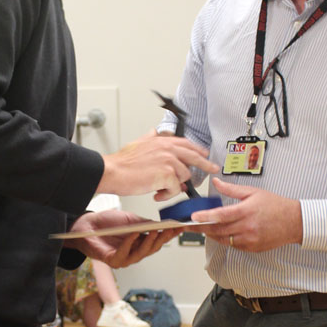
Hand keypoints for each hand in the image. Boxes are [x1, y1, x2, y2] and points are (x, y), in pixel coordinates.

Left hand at [64, 209, 183, 267]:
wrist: (86, 225)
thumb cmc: (106, 223)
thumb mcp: (130, 220)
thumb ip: (144, 224)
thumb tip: (161, 224)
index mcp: (139, 243)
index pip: (157, 240)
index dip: (169, 235)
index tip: (179, 227)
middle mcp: (133, 253)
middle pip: (152, 249)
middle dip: (162, 239)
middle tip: (170, 230)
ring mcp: (123, 258)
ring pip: (140, 254)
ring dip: (148, 242)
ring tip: (155, 231)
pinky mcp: (112, 260)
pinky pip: (124, 253)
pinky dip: (130, 243)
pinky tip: (135, 234)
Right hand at [98, 130, 218, 200]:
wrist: (113, 171)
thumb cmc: (122, 162)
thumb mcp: (138, 143)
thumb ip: (149, 137)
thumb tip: (154, 132)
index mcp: (162, 141)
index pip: (186, 143)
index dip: (197, 149)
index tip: (204, 153)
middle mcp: (167, 148)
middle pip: (194, 156)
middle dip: (206, 164)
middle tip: (213, 168)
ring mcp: (168, 161)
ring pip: (184, 176)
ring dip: (174, 186)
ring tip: (161, 189)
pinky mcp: (167, 174)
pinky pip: (176, 188)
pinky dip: (167, 194)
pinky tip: (157, 194)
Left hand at [188, 178, 302, 251]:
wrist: (293, 222)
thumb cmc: (275, 205)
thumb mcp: (252, 192)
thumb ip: (231, 189)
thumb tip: (216, 182)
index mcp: (246, 211)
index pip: (221, 215)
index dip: (205, 217)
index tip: (193, 217)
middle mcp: (247, 227)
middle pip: (218, 230)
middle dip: (202, 228)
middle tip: (191, 225)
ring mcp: (250, 240)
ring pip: (224, 240)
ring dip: (212, 235)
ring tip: (203, 228)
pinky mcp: (252, 248)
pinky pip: (233, 246)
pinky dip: (225, 240)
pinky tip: (221, 233)